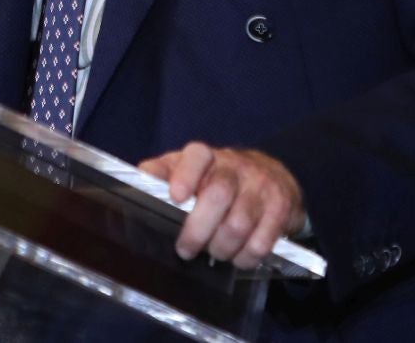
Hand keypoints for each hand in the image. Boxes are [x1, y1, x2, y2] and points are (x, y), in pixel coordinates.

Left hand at [138, 142, 304, 268]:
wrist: (270, 174)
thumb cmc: (216, 178)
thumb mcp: (186, 170)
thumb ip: (161, 175)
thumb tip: (134, 185)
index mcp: (206, 156)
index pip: (197, 156)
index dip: (186, 175)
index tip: (176, 197)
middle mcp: (235, 166)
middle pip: (218, 195)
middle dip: (198, 231)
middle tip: (186, 249)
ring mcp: (260, 185)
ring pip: (239, 224)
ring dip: (221, 248)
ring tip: (214, 253)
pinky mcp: (281, 207)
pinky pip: (262, 241)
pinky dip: (245, 257)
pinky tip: (237, 257)